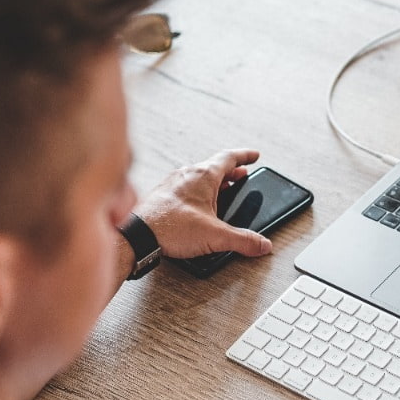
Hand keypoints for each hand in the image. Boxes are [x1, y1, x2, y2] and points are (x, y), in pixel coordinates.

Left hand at [135, 149, 273, 259]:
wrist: (137, 234)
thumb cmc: (170, 227)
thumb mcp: (215, 235)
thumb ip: (242, 240)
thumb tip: (262, 244)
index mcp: (204, 176)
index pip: (230, 158)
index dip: (245, 156)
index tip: (254, 156)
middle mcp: (187, 174)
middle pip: (214, 166)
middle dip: (231, 171)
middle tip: (241, 175)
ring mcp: (173, 183)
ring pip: (198, 176)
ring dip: (213, 181)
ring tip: (222, 190)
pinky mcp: (162, 195)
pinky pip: (185, 186)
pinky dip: (197, 190)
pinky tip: (196, 205)